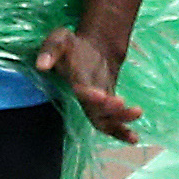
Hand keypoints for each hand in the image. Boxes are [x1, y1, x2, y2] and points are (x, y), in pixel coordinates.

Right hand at [35, 27, 142, 144]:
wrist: (90, 50)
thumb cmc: (71, 45)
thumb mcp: (58, 38)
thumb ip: (50, 49)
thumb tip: (41, 64)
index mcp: (74, 80)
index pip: (80, 91)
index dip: (89, 95)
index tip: (101, 95)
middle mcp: (84, 96)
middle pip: (94, 110)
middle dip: (108, 110)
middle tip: (121, 103)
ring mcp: (95, 104)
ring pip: (104, 120)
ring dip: (120, 121)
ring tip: (137, 112)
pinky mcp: (107, 106)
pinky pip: (112, 124)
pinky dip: (122, 132)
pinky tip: (134, 139)